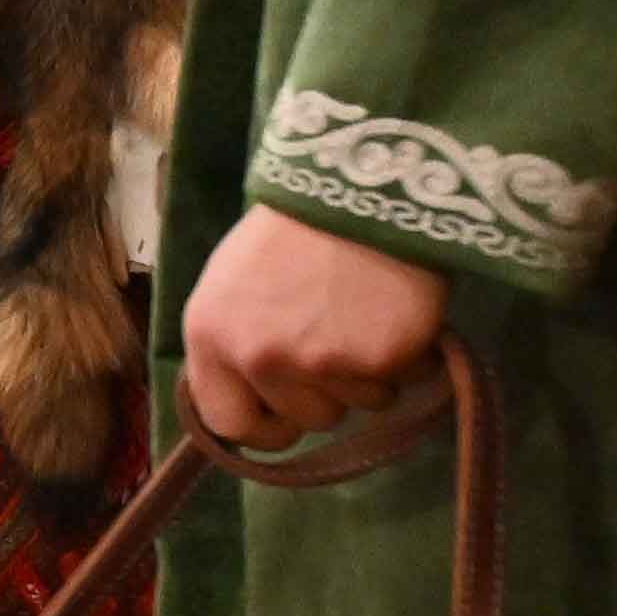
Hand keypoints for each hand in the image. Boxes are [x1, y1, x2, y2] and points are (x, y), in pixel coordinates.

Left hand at [183, 206, 447, 448]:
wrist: (361, 188)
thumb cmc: (291, 233)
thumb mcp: (230, 284)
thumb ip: (231, 345)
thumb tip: (245, 404)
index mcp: (210, 336)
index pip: (229, 424)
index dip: (263, 427)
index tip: (286, 418)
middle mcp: (258, 356)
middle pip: (303, 420)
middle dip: (325, 395)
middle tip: (338, 345)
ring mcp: (320, 362)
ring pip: (356, 407)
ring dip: (367, 377)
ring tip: (365, 319)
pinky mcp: (379, 358)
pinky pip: (400, 383)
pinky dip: (406, 359)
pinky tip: (394, 313)